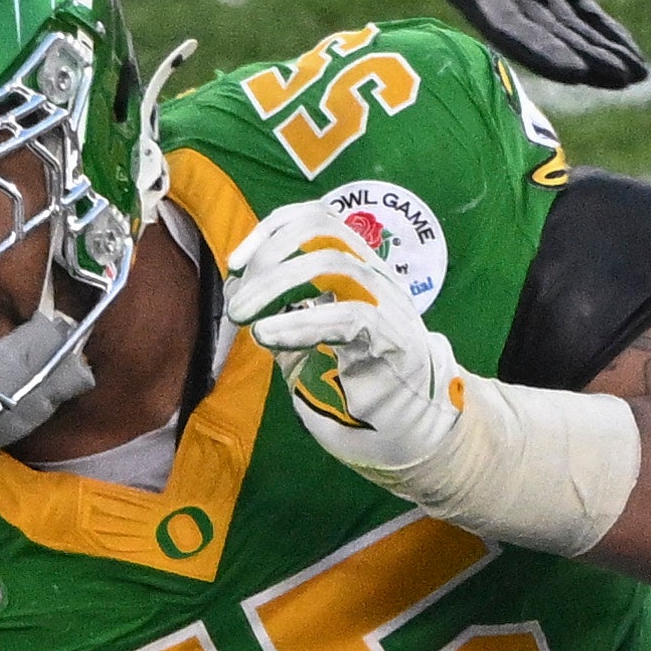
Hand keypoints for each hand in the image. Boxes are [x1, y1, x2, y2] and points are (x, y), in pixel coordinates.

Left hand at [219, 200, 472, 494]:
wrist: (414, 430)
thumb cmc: (359, 389)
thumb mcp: (307, 348)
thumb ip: (279, 317)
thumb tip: (239, 290)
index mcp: (355, 269)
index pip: (317, 220)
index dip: (272, 230)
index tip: (235, 264)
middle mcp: (373, 275)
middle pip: (321, 230)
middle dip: (269, 257)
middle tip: (237, 305)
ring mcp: (388, 302)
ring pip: (334, 262)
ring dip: (277, 285)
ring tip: (246, 318)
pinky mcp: (396, 338)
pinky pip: (349, 315)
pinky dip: (301, 322)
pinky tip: (269, 336)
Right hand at [433, 0, 647, 90]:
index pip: (512, 33)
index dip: (545, 54)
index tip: (577, 71)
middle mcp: (500, 4)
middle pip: (547, 40)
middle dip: (585, 62)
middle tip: (620, 79)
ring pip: (570, 32)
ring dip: (601, 54)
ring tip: (635, 75)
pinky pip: (584, 11)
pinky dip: (607, 31)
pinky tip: (631, 53)